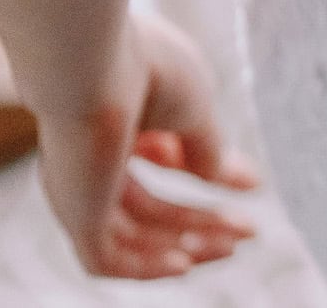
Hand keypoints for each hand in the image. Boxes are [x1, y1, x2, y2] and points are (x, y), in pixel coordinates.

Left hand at [36, 15, 258, 279]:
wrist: (94, 58)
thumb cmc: (144, 64)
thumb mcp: (195, 106)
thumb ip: (207, 146)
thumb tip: (219, 179)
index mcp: (116, 116)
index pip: (164, 157)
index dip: (209, 172)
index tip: (253, 184)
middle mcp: (90, 156)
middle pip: (150, 204)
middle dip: (203, 219)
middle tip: (249, 230)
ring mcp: (78, 186)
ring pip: (133, 235)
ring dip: (186, 244)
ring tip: (232, 247)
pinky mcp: (73, 211)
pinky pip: (104, 259)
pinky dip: (144, 268)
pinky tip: (186, 265)